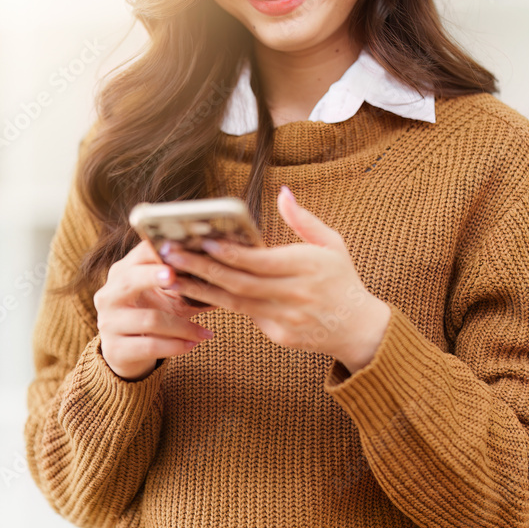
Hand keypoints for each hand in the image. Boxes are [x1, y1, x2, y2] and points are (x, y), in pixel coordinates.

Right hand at [93, 239, 216, 380]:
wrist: (126, 352)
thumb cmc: (151, 314)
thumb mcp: (164, 296)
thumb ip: (184, 283)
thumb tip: (221, 273)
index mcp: (121, 274)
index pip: (138, 256)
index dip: (157, 251)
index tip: (179, 249)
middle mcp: (109, 295)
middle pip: (130, 280)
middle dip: (154, 276)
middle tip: (177, 276)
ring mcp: (109, 323)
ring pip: (150, 320)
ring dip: (183, 326)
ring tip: (204, 332)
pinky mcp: (115, 349)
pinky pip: (149, 346)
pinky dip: (175, 346)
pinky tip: (192, 344)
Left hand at [160, 185, 390, 373]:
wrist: (358, 329)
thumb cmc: (342, 279)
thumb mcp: (332, 244)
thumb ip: (304, 220)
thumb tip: (282, 192)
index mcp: (308, 267)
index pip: (261, 262)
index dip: (231, 253)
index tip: (204, 241)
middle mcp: (295, 295)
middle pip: (240, 283)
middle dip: (202, 269)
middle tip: (171, 255)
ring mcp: (286, 318)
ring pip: (234, 304)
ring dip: (199, 289)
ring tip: (170, 276)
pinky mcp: (278, 335)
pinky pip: (243, 317)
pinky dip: (217, 304)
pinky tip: (193, 293)